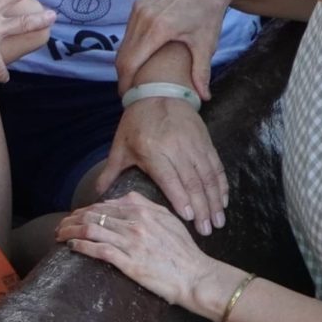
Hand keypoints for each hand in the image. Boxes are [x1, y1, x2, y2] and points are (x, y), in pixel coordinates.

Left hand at [54, 195, 220, 312]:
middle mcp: (135, 223)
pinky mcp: (129, 262)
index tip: (74, 216)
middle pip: (93, 215)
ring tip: (59, 235)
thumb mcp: (169, 219)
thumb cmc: (184, 251)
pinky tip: (71, 246)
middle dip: (72, 219)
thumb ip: (147, 205)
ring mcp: (131, 242)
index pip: (105, 206)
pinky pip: (98, 250)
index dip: (85, 210)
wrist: (196, 276)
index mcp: (144, 210)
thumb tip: (126, 199)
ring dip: (70, 231)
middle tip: (60, 225)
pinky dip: (80, 246)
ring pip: (91, 229)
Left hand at [92, 95, 226, 232]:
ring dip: (215, 201)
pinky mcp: (206, 142)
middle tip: (208, 230)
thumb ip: (111, 171)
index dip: (181, 199)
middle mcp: (176, 148)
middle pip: (193, 182)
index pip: (170, 178)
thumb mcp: (121, 145)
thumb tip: (97, 195)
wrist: (159, 90)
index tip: (189, 218)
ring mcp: (194, 145)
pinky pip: (217, 166)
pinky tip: (224, 201)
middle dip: (202, 208)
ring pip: (208, 177)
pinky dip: (222, 185)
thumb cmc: (136, 121)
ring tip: (219, 221)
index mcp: (153, 150)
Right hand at [116, 0, 233, 99]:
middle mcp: (143, 17)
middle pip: (123, 55)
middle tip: (132, 93)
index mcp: (158, 29)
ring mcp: (138, 9)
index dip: (126, 83)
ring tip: (135, 79)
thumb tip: (202, 98)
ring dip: (126, 62)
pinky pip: (128, 32)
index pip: (130, 63)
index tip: (130, 97)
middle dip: (124, 76)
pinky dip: (130, 48)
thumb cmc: (209, 16)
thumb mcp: (206, 45)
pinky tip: (140, 60)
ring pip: (123, 44)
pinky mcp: (138, 4)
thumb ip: (201, 73)